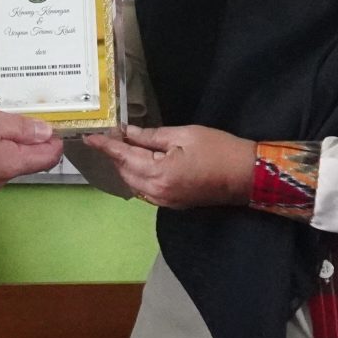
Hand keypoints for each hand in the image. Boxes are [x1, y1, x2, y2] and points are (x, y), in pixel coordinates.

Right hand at [0, 94, 65, 189]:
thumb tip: (46, 134)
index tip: (56, 122)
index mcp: (8, 167)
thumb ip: (21, 128)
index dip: (56, 141)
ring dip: (11, 142)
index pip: (46, 159)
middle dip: (32, 140)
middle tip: (29, 114)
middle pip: (26, 161)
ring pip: (6, 161)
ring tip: (4, 118)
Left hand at [80, 124, 256, 208]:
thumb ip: (151, 136)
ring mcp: (164, 201)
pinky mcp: (172, 204)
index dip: (105, 146)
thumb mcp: (184, 134)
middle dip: (115, 155)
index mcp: (159, 173)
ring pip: (133, 183)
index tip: (89, 138)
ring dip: (126, 166)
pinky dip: (137, 176)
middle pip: (124, 172)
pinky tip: (139, 162)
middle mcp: (157, 192)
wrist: (248, 175)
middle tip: (110, 135)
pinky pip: (145, 190)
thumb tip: (127, 133)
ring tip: (123, 145)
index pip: (123, 157)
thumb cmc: (219, 149)